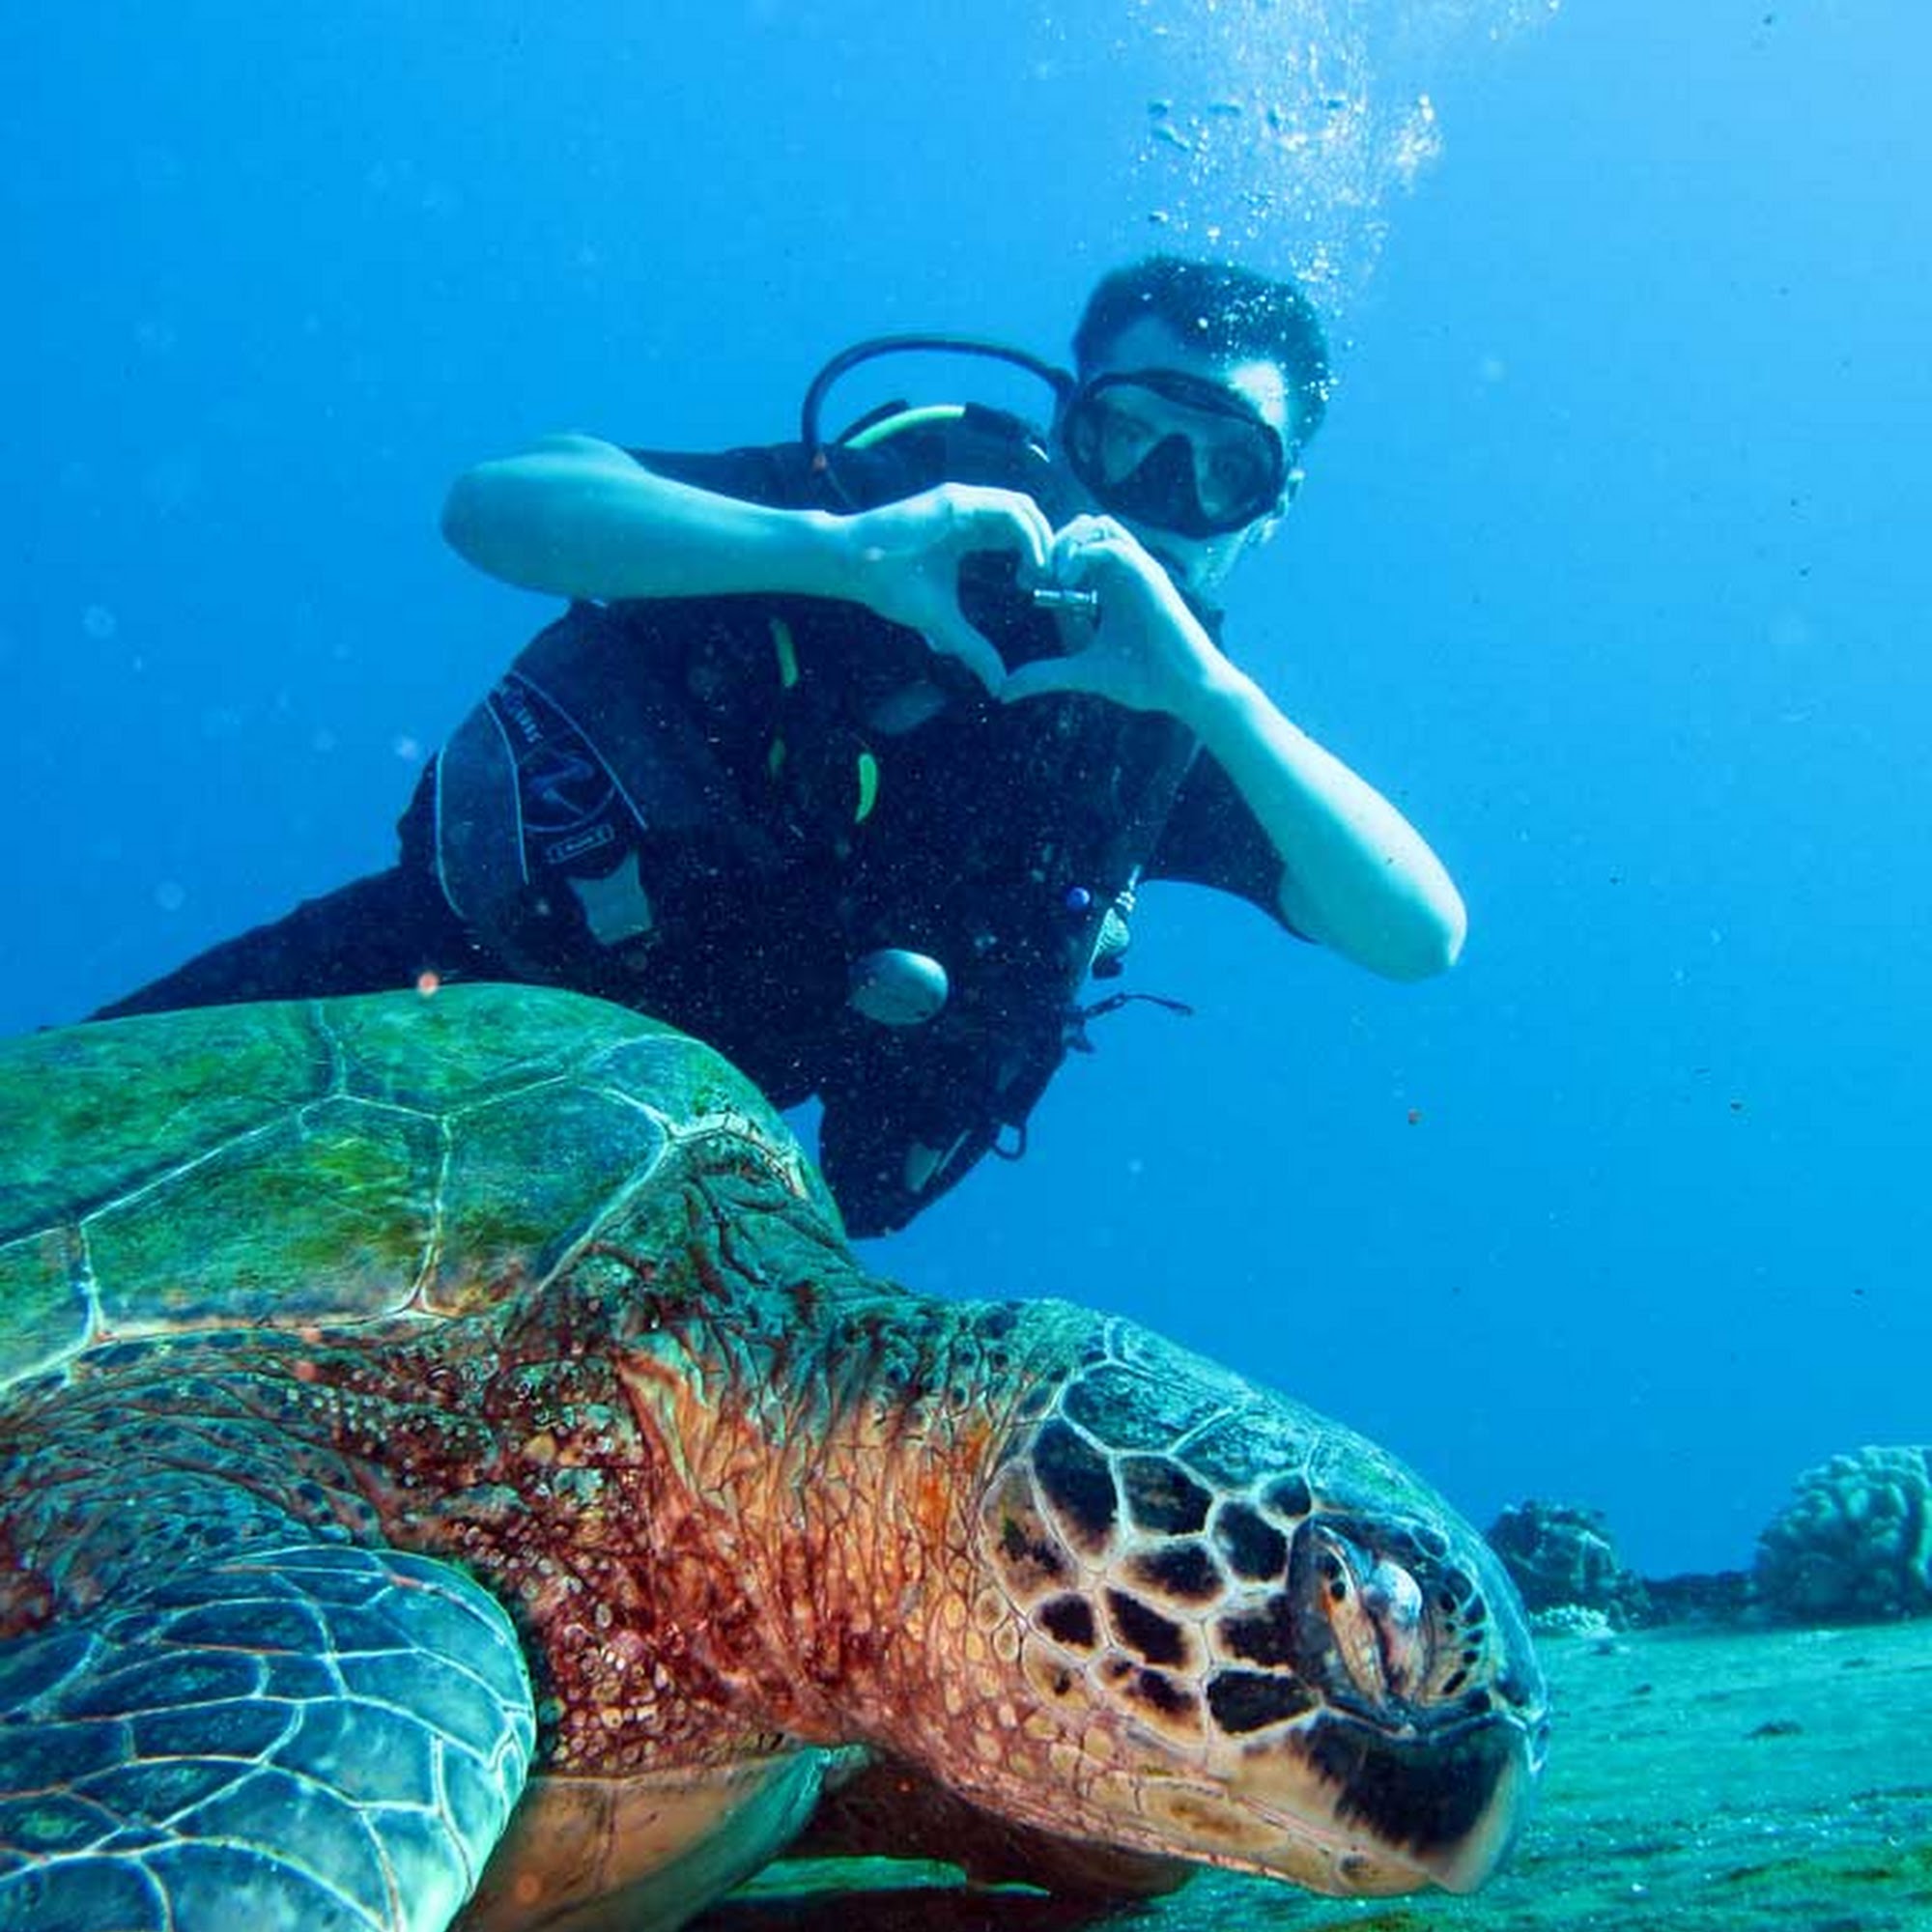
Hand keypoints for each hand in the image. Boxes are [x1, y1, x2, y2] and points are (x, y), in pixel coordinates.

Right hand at [842, 485, 1053, 690]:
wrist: (852, 566)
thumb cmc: (889, 587)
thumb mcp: (943, 622)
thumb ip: (973, 649)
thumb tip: (998, 685)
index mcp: (965, 532)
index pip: (1014, 533)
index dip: (1034, 555)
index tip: (1036, 588)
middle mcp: (968, 511)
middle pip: (1025, 516)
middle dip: (1046, 546)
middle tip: (1051, 581)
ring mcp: (963, 502)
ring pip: (1023, 508)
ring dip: (1043, 539)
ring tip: (1043, 574)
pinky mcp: (957, 500)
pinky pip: (1008, 510)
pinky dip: (1029, 534)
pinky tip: (1032, 564)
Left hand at [999, 516, 1220, 717]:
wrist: (1184, 689)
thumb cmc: (1144, 679)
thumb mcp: (1081, 674)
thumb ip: (1045, 675)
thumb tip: (1004, 691)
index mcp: (1109, 586)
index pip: (1075, 547)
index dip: (1046, 557)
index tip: (1025, 583)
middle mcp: (1123, 572)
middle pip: (1082, 526)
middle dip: (1051, 544)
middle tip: (1032, 576)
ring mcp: (1137, 570)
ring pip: (1098, 526)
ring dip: (1067, 543)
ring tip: (1052, 576)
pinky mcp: (1148, 576)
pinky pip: (1112, 546)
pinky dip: (1085, 555)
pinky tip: (1067, 582)